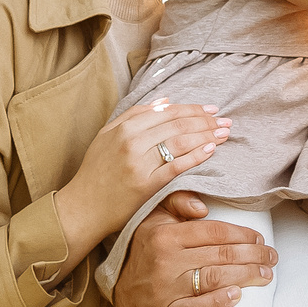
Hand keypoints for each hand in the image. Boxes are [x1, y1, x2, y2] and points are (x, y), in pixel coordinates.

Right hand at [63, 101, 230, 245]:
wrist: (82, 206)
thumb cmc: (96, 172)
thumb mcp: (107, 135)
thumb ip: (134, 115)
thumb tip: (165, 100)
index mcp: (124, 127)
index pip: (167, 112)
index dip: (193, 108)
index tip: (211, 109)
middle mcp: (131, 141)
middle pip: (177, 124)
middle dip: (205, 120)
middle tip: (225, 120)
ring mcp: (138, 163)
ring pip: (179, 141)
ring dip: (206, 134)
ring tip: (224, 132)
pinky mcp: (145, 184)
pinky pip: (176, 166)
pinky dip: (196, 155)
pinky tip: (211, 149)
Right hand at [111, 193, 276, 306]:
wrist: (125, 295)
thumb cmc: (147, 253)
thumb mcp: (154, 221)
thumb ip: (176, 202)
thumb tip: (203, 206)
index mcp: (165, 235)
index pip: (215, 232)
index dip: (243, 235)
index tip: (260, 239)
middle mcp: (165, 260)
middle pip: (221, 255)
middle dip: (253, 256)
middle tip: (271, 258)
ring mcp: (165, 289)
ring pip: (215, 279)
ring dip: (246, 276)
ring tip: (265, 275)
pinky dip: (219, 302)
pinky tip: (237, 296)